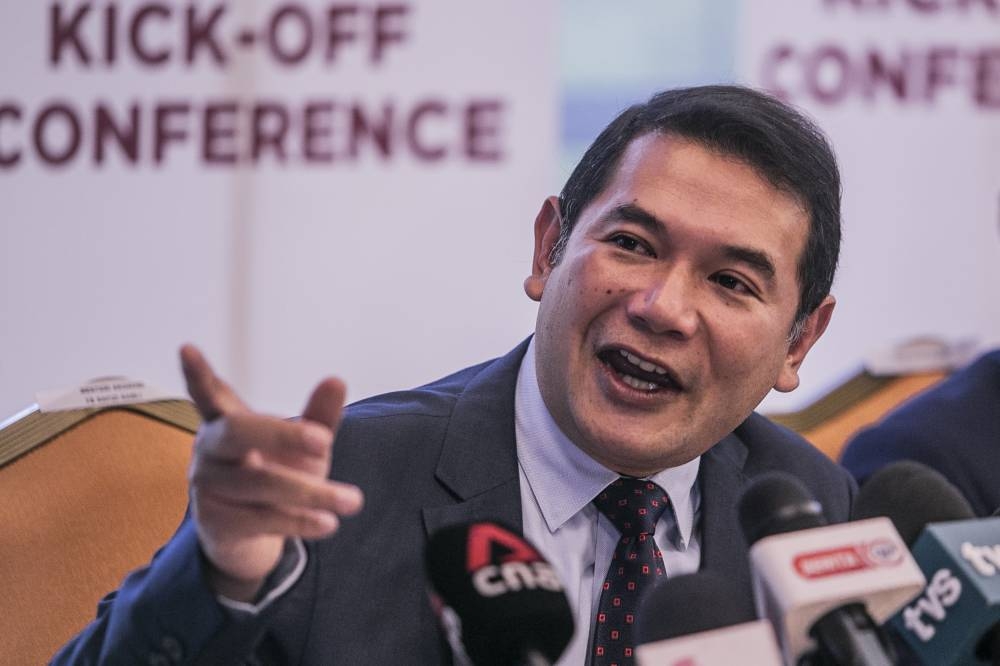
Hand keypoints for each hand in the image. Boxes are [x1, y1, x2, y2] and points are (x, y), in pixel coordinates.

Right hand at [180, 344, 363, 600]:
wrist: (249, 537)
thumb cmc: (274, 475)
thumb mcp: (303, 447)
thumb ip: (319, 417)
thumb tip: (336, 379)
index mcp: (227, 421)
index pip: (209, 393)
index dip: (197, 373)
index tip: (186, 348)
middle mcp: (210, 449)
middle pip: (238, 432)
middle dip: (283, 434)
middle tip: (324, 441)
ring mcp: (208, 485)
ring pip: (261, 483)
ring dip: (312, 493)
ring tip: (352, 500)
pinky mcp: (215, 521)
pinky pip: (262, 518)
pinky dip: (300, 520)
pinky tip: (328, 523)